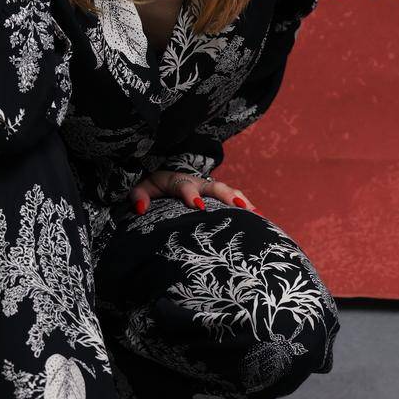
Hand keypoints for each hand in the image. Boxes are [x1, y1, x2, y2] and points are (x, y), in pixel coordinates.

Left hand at [129, 168, 255, 214]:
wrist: (164, 181)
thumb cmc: (153, 189)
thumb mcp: (141, 189)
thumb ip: (139, 196)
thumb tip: (140, 208)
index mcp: (176, 180)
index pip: (184, 185)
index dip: (192, 194)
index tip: (199, 206)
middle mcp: (197, 183)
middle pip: (214, 186)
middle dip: (227, 196)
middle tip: (239, 207)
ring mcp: (209, 189)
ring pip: (228, 192)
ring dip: (241, 201)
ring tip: (256, 214)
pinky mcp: (217, 197)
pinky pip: (233, 199)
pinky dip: (246, 207)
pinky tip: (259, 218)